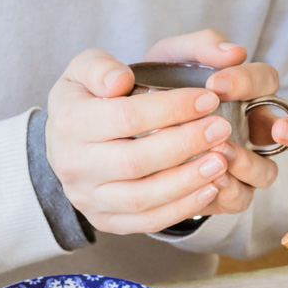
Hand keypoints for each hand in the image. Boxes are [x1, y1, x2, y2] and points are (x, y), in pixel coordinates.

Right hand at [45, 43, 236, 233]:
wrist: (66, 144)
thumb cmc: (87, 101)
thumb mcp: (85, 68)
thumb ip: (101, 65)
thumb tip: (120, 81)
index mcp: (68, 124)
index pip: (126, 118)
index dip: (171, 109)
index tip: (208, 98)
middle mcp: (73, 166)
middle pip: (135, 161)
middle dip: (185, 145)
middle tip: (221, 129)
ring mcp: (88, 199)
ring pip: (143, 198)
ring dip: (187, 181)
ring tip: (221, 161)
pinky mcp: (105, 220)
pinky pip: (147, 222)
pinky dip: (182, 208)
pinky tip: (209, 189)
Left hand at [144, 29, 287, 217]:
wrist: (123, 132)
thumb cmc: (154, 90)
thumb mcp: (170, 60)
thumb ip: (200, 47)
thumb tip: (235, 50)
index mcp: (247, 95)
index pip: (268, 82)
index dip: (251, 82)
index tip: (217, 84)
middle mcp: (254, 132)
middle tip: (279, 128)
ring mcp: (243, 166)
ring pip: (268, 172)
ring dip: (251, 164)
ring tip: (222, 154)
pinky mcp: (223, 194)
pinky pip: (239, 198)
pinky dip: (229, 190)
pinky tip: (209, 181)